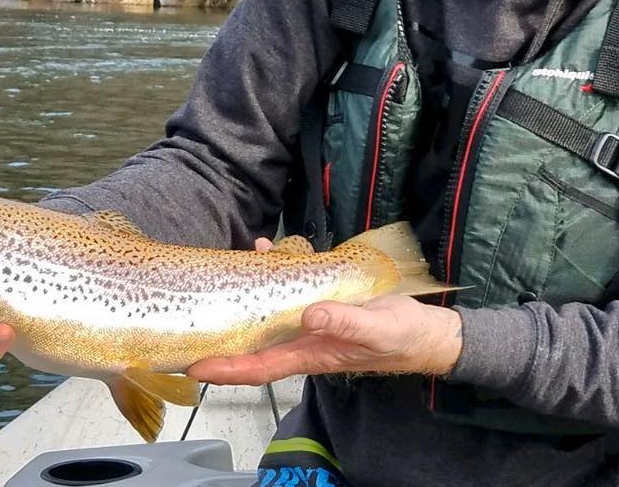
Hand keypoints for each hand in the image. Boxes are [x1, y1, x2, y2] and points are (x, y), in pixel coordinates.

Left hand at [188, 237, 462, 384]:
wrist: (424, 330)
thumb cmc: (401, 337)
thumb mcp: (376, 330)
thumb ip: (344, 322)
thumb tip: (309, 315)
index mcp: (310, 354)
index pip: (258, 367)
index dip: (226, 368)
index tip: (195, 365)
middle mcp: (303, 339)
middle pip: (253, 339)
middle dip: (224, 329)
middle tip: (193, 311)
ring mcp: (310, 319)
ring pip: (268, 308)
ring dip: (247, 291)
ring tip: (229, 266)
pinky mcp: (321, 299)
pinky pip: (289, 285)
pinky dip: (275, 268)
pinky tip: (268, 249)